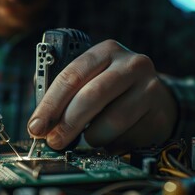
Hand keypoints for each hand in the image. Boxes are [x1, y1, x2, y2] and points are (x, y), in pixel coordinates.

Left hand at [27, 39, 177, 152]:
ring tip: (88, 138)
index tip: (36, 126)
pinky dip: (111, 142)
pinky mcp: (158, 112)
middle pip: (91, 95)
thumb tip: (40, 122)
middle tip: (53, 141)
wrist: (156, 102)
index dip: (50, 104)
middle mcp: (130, 64)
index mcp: (105, 52)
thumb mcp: (88, 83)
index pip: (71, 76)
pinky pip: (127, 135)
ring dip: (91, 135)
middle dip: (67, 123)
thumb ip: (63, 95)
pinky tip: (110, 137)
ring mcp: (149, 87)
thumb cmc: (111, 93)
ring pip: (111, 119)